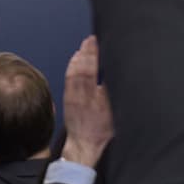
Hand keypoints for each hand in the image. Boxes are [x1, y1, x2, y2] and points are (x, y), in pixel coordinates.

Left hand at [62, 36, 112, 166]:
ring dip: (80, 57)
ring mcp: (73, 97)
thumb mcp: (115, 114)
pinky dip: (73, 66)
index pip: (95, 72)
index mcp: (98, 99)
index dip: (96, 57)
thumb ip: (114, 95)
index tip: (100, 43)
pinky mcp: (67, 98)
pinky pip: (69, 78)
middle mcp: (84, 96)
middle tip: (92, 39)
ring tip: (85, 45)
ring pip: (75, 72)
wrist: (84, 145)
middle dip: (88, 52)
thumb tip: (116, 77)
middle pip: (85, 69)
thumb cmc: (104, 131)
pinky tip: (76, 58)